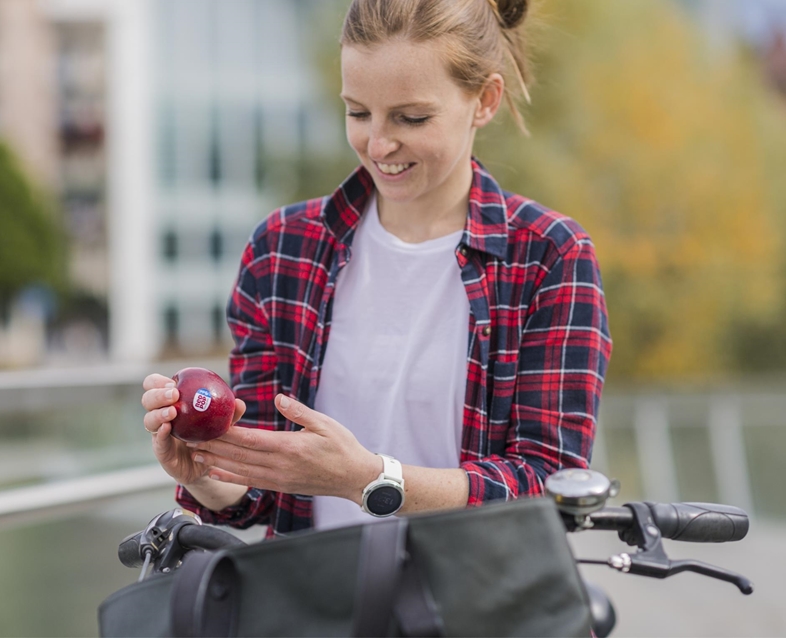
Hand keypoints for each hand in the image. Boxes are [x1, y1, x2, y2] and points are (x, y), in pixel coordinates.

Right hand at [141, 373, 246, 485]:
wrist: (206, 464)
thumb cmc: (211, 436)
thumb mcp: (222, 423)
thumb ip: (230, 414)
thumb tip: (239, 403)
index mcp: (171, 403)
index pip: (154, 385)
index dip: (157, 382)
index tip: (173, 383)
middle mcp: (161, 416)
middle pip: (148, 400)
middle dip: (157, 395)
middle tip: (174, 395)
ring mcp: (158, 433)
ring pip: (149, 420)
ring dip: (158, 414)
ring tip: (172, 412)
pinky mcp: (161, 450)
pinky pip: (158, 441)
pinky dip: (161, 433)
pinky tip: (167, 427)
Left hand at [186, 395, 379, 502]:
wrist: (355, 478)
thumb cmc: (343, 448)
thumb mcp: (325, 424)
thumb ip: (299, 411)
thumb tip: (280, 399)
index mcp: (289, 447)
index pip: (250, 439)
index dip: (226, 433)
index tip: (207, 425)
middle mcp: (279, 465)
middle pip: (239, 455)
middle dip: (213, 446)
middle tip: (191, 438)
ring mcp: (278, 478)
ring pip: (240, 469)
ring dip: (216, 461)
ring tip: (195, 454)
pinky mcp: (280, 485)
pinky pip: (250, 481)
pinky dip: (230, 476)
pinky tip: (215, 471)